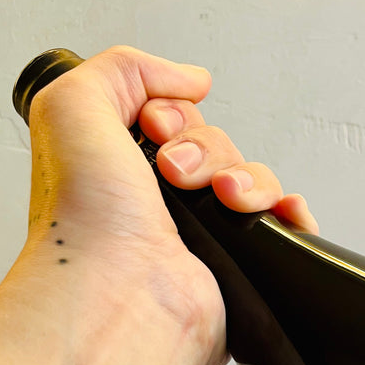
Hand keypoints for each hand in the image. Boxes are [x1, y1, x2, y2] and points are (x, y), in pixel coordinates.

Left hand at [22, 45, 316, 364]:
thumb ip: (124, 69)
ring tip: (222, 200)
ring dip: (247, 180)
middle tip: (177, 173)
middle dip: (207, 149)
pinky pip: (284, 227)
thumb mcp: (73, 106)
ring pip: (255, 180)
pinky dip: (291, 214)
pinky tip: (278, 213)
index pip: (176, 118)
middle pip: (220, 145)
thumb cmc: (85, 225)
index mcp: (127, 168)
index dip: (173, 114)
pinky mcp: (243, 265)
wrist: (122, 296)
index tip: (154, 129)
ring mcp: (207, 236)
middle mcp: (166, 203)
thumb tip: (189, 80)